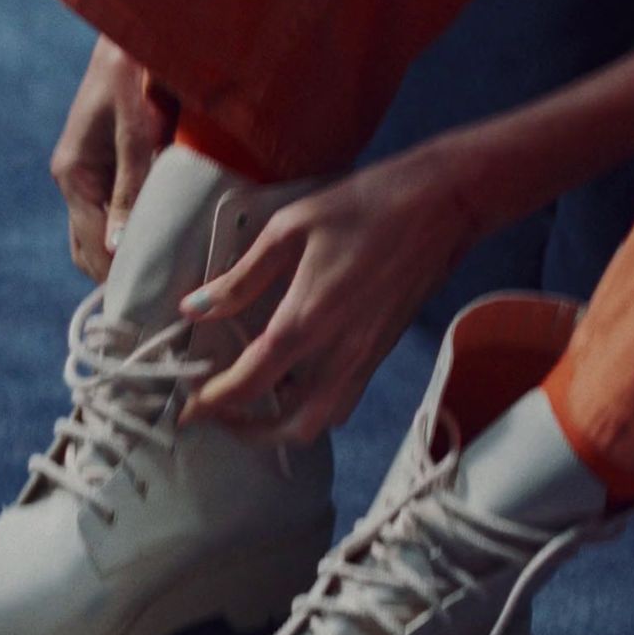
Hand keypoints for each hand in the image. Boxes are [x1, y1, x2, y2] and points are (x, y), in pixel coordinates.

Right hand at [51, 36, 175, 282]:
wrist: (132, 39)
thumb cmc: (133, 76)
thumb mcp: (135, 131)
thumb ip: (129, 187)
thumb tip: (119, 246)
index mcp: (73, 176)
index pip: (89, 246)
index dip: (114, 277)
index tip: (145, 304)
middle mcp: (75, 182)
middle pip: (87, 250)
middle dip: (114, 276)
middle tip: (153, 303)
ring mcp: (89, 178)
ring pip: (99, 237)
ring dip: (122, 258)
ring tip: (158, 283)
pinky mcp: (108, 170)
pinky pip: (114, 215)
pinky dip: (130, 235)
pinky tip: (159, 247)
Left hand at [177, 143, 483, 440]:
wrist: (447, 202)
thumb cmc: (366, 205)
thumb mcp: (290, 228)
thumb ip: (242, 277)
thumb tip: (195, 309)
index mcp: (306, 321)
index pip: (249, 383)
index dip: (212, 404)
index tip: (186, 411)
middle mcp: (339, 352)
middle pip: (291, 426)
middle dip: (250, 432)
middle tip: (220, 414)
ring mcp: (367, 357)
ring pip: (323, 421)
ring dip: (284, 427)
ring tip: (254, 405)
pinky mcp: (384, 351)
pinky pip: (345, 400)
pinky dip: (315, 408)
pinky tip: (295, 382)